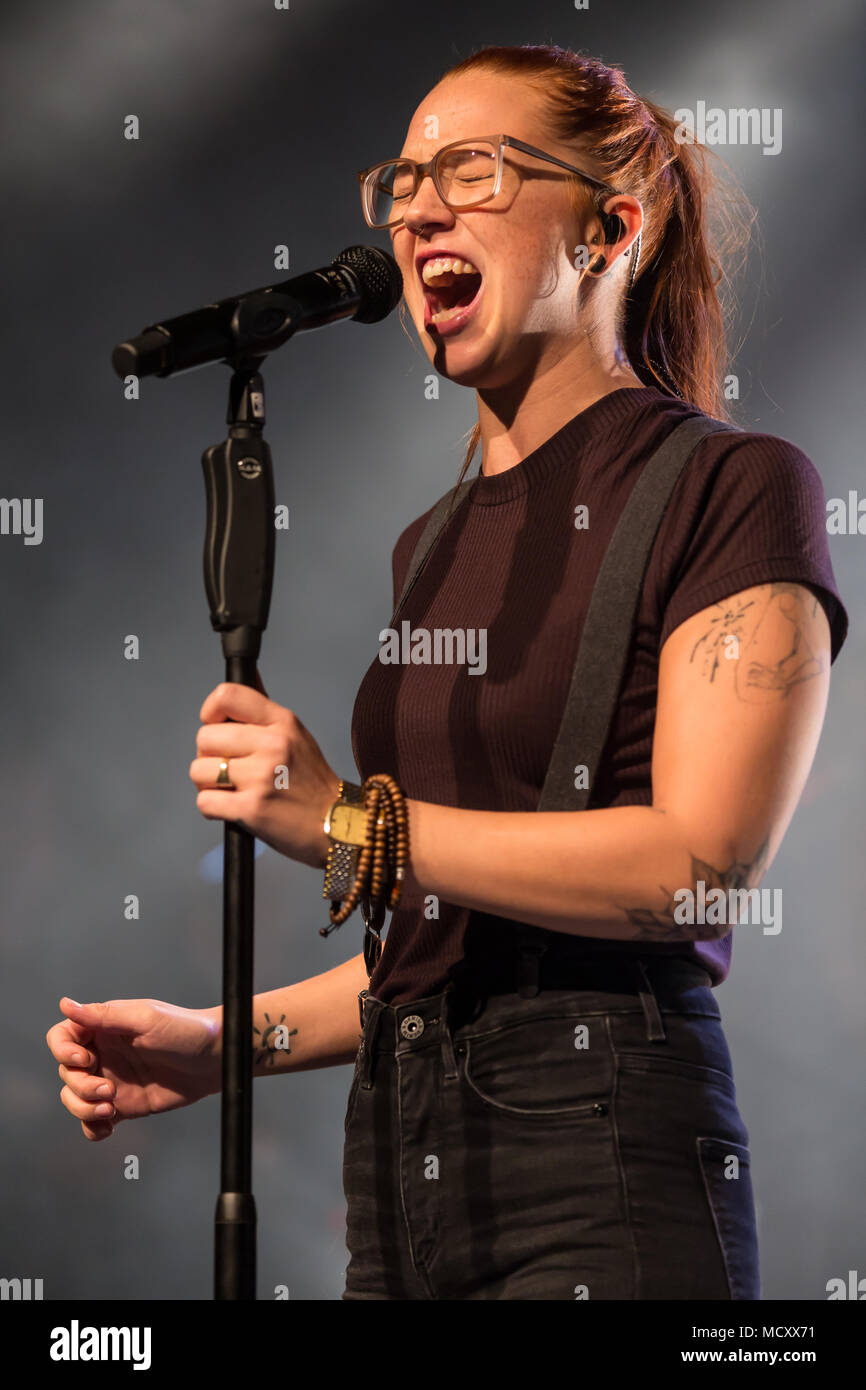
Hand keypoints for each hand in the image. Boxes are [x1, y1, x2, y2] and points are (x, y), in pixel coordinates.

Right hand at [45, 997, 221, 1142]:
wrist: (214, 1060)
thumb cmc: (184, 1030)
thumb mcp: (144, 1018)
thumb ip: (104, 1015)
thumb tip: (65, 1004)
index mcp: (104, 1028)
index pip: (62, 1037)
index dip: (62, 1051)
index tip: (84, 1061)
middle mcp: (103, 1054)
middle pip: (66, 1072)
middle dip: (80, 1086)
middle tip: (110, 1091)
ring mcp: (110, 1080)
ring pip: (74, 1098)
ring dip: (83, 1107)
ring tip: (109, 1109)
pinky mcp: (123, 1105)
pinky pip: (92, 1120)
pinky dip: (91, 1127)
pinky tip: (108, 1127)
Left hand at [190, 682, 340, 866]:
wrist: (340, 825)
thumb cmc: (313, 783)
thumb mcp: (296, 736)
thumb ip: (264, 711)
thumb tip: (249, 673)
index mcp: (282, 722)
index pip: (227, 696)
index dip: (210, 712)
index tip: (215, 726)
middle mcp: (272, 745)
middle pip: (205, 737)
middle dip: (209, 756)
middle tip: (229, 769)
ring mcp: (262, 777)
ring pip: (199, 770)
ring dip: (207, 785)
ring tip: (231, 790)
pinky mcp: (251, 809)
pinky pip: (204, 802)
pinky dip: (212, 808)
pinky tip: (232, 808)